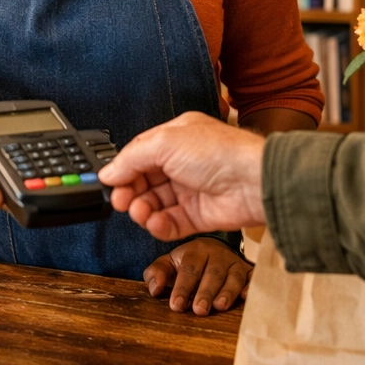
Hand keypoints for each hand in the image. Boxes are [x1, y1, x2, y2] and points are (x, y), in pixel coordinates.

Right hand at [98, 112, 265, 240]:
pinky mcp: (198, 216)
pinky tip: (154, 222)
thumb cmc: (220, 153)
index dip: (123, 170)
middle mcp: (182, 164)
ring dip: (142, 210)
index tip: (109, 183)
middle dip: (129, 192)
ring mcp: (190, 190)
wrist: (254, 182)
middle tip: (120, 201)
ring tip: (139, 212)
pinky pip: (170, 224)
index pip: (139, 155)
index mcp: (175, 139)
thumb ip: (132, 158)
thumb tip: (109, 172)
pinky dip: (158, 225)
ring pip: (154, 204)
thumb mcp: (166, 142)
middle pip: (144, 181)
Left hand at [145, 237, 250, 314]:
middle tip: (199, 310)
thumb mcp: (168, 264)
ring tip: (220, 306)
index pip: (189, 269)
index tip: (176, 305)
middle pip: (212, 273)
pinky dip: (251, 286)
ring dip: (227, 292)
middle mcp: (217, 255)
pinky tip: (246, 296)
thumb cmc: (187, 263)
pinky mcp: (249, 272)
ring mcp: (234, 263)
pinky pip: (253, 277)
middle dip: (205, 292)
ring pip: (233, 277)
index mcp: (195, 251)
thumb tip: (155, 289)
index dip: (182, 287)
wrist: (213, 250)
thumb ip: (157, 274)